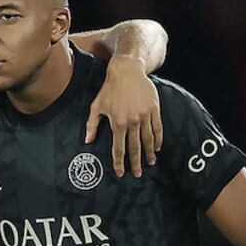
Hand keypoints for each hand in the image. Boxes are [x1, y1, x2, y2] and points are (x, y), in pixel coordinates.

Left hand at [86, 55, 162, 177]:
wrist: (127, 71)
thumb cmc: (109, 89)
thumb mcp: (97, 106)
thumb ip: (92, 124)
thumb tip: (87, 141)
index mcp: (118, 122)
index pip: (119, 148)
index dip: (119, 162)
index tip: (120, 173)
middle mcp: (132, 121)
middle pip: (135, 147)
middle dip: (135, 163)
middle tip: (137, 174)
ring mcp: (145, 115)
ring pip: (148, 139)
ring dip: (149, 153)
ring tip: (150, 163)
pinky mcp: (154, 109)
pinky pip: (158, 128)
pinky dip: (158, 139)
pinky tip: (157, 148)